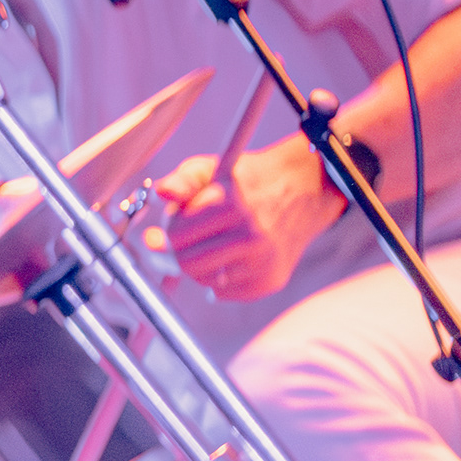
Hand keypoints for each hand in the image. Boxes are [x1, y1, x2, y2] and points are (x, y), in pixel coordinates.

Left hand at [149, 134, 344, 300]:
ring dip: (197, 265)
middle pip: (186, 263)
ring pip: (204, 279)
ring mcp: (264, 261)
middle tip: (173, 246)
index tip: (156, 235)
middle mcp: (251, 235)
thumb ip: (182, 181)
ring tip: (208, 244)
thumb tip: (162, 192)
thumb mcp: (211, 169)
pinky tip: (228, 258)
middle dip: (173, 255)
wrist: (304, 190)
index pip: (176, 236)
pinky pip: (225, 292)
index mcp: (232, 204)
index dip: (162, 236)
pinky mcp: (271, 280)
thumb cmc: (247, 181)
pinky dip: (218, 278)